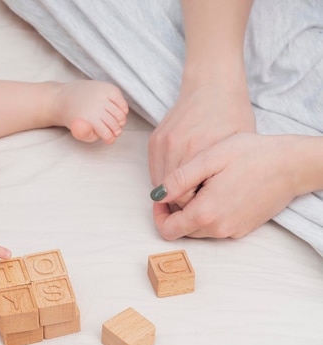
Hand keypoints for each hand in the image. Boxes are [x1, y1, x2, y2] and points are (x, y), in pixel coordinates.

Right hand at [149, 78, 255, 206]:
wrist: (212, 86)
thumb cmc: (232, 116)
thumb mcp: (240, 148)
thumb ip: (225, 176)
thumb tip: (214, 204)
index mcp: (202, 150)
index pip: (190, 196)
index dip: (197, 207)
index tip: (206, 208)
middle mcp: (178, 147)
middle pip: (172, 193)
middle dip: (183, 203)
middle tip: (197, 206)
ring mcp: (163, 143)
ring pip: (160, 185)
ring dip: (171, 193)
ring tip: (189, 193)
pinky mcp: (154, 140)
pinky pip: (155, 171)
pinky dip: (165, 180)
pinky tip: (180, 179)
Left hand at [152, 133, 297, 239]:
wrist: (293, 163)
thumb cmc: (251, 155)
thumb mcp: (209, 159)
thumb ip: (179, 180)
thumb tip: (157, 196)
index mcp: (206, 213)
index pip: (167, 230)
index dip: (158, 214)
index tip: (162, 196)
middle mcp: (219, 229)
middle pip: (182, 230)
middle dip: (176, 211)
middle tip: (182, 185)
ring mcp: (233, 231)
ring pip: (199, 229)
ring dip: (193, 212)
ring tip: (202, 184)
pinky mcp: (244, 228)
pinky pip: (216, 226)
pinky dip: (210, 213)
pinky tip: (219, 189)